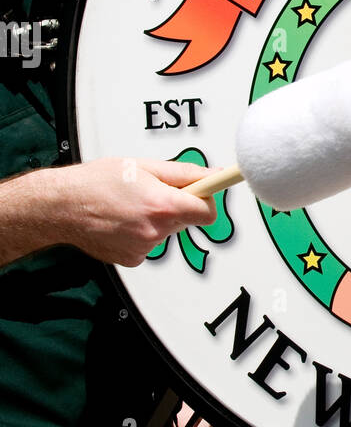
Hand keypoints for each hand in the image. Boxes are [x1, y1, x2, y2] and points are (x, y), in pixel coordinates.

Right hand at [55, 157, 216, 265]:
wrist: (61, 206)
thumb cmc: (95, 182)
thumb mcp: (144, 166)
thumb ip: (184, 173)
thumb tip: (212, 175)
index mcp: (161, 205)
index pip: (207, 212)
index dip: (208, 200)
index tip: (208, 192)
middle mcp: (155, 230)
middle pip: (186, 219)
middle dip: (177, 204)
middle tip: (153, 191)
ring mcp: (144, 248)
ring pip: (166, 231)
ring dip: (156, 218)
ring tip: (130, 205)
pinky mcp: (133, 259)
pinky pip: (150, 244)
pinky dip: (141, 232)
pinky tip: (122, 221)